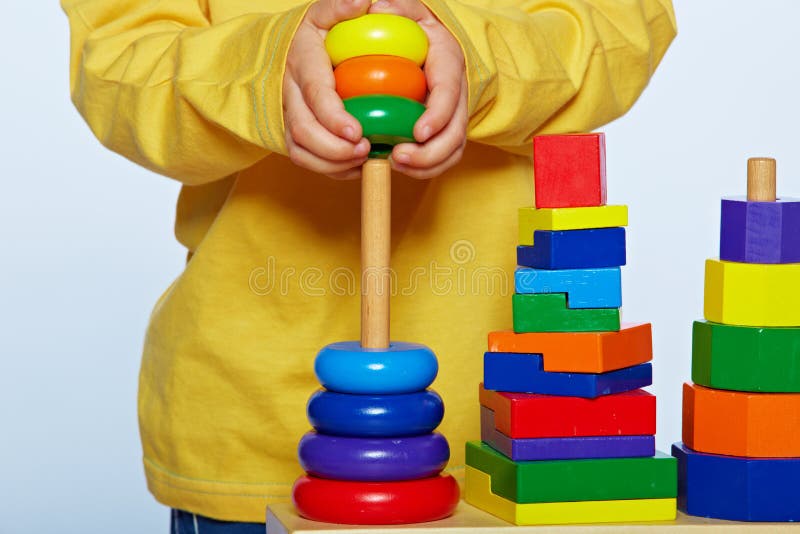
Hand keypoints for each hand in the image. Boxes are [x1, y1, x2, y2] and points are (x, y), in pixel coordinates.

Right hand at [283, 0, 372, 179]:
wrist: (282, 52)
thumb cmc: (314, 33)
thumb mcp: (324, 14)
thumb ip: (341, 7)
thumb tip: (363, 1)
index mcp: (302, 62)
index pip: (315, 94)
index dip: (334, 117)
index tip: (357, 132)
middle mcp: (289, 92)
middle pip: (304, 130)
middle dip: (334, 149)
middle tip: (365, 151)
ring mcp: (288, 115)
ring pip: (301, 150)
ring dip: (332, 163)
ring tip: (363, 160)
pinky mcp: (292, 133)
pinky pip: (305, 159)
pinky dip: (329, 169)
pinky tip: (354, 167)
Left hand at [369, 0, 467, 178]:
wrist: (426, 40)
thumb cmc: (410, 24)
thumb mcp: (405, 9)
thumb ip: (395, 7)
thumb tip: (376, 6)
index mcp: (448, 61)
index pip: (449, 92)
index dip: (437, 115)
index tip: (418, 132)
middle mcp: (456, 91)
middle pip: (455, 131)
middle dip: (430, 152)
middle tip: (398, 157)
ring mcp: (452, 113)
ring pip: (452, 149)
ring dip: (427, 164)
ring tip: (396, 164)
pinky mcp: (444, 130)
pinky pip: (443, 157)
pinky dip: (425, 168)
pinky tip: (400, 167)